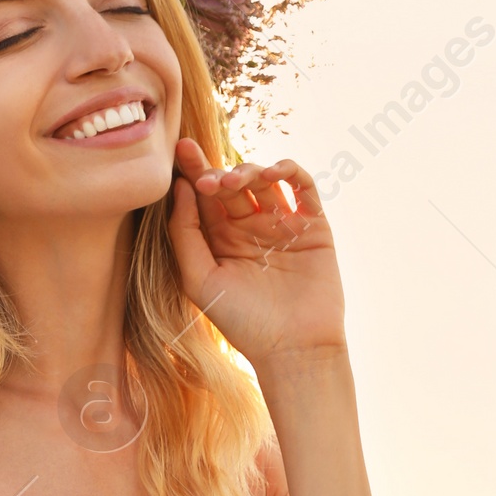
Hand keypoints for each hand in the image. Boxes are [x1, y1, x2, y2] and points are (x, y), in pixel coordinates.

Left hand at [168, 138, 345, 366]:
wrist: (293, 347)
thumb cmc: (242, 322)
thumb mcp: (199, 279)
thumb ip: (185, 233)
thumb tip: (181, 187)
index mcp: (221, 240)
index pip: (204, 196)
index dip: (194, 169)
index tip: (181, 148)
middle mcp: (251, 228)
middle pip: (234, 184)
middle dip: (220, 173)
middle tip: (212, 181)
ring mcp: (283, 225)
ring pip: (266, 180)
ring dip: (252, 170)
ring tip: (240, 181)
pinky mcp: (313, 226)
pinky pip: (304, 187)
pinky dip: (290, 171)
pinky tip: (275, 173)